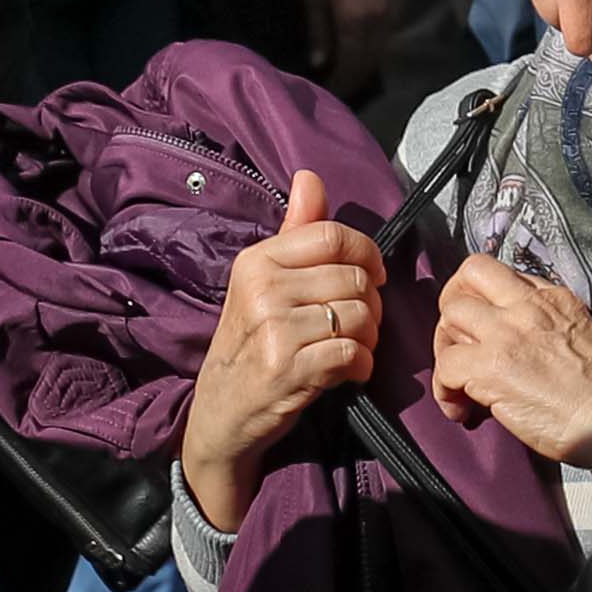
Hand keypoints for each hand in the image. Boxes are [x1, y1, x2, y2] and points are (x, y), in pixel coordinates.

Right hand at [180, 167, 383, 531]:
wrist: (221, 415)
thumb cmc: (249, 343)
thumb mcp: (262, 283)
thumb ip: (294, 231)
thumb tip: (309, 177)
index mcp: (257, 261)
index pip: (334, 235)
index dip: (366, 254)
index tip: (371, 275)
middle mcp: (263, 290)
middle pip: (353, 278)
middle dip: (370, 304)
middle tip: (358, 322)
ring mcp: (274, 330)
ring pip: (358, 316)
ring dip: (368, 338)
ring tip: (350, 347)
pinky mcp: (289, 369)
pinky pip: (352, 354)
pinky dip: (361, 366)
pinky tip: (348, 372)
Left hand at [298, 0, 390, 102]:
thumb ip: (318, 31)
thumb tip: (319, 63)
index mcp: (356, 24)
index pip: (351, 64)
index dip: (342, 83)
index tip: (330, 95)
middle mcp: (377, 24)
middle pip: (369, 62)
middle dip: (355, 80)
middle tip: (340, 92)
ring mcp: (388, 14)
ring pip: (380, 52)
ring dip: (365, 68)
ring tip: (349, 77)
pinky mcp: (391, 6)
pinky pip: (384, 39)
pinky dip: (372, 52)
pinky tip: (362, 55)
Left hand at [427, 256, 591, 489]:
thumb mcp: (580, 332)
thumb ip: (545, 324)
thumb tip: (515, 344)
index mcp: (550, 296)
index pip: (498, 274)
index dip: (480, 298)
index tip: (481, 328)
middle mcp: (527, 305)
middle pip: (467, 277)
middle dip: (452, 308)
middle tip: (457, 345)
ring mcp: (507, 332)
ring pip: (449, 315)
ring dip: (444, 349)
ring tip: (457, 382)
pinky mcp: (492, 367)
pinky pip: (445, 366)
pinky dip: (444, 390)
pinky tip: (461, 410)